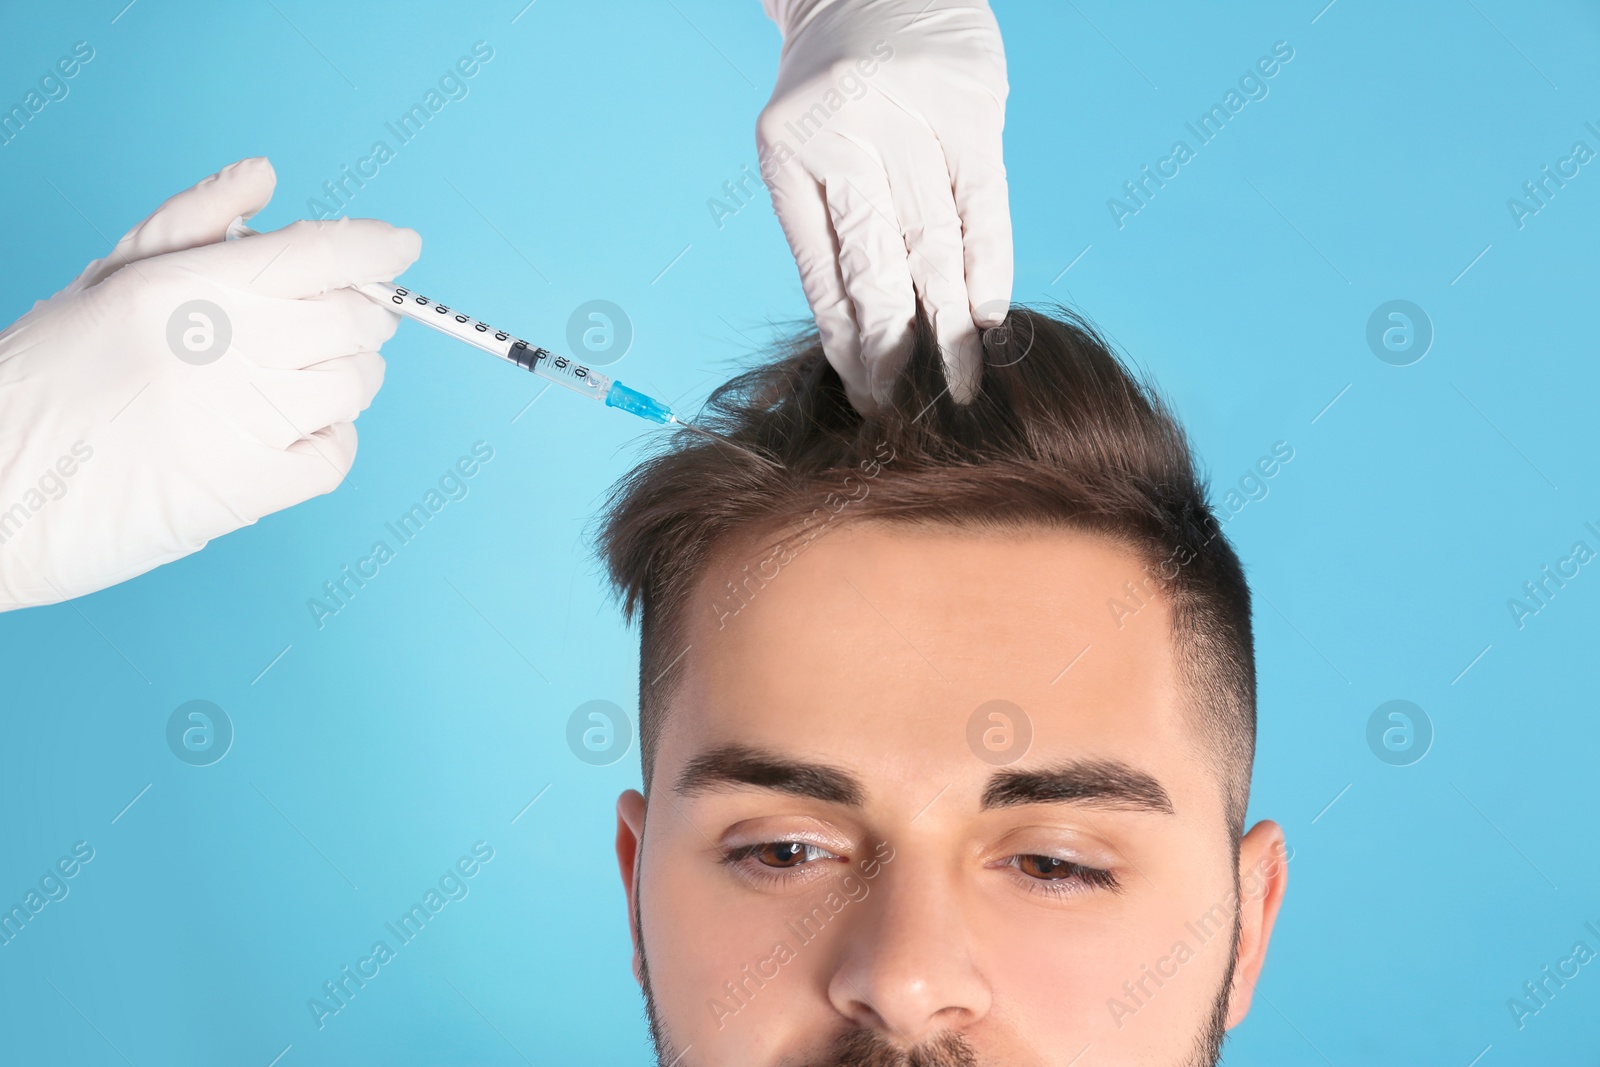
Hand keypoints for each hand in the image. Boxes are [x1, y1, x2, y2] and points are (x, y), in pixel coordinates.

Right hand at [0, 157, 420, 610]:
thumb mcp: (103, 283)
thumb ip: (190, 224)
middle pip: (353, 319)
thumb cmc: (40, 384)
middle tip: (345, 322)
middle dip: (364, 316)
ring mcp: (244, 421)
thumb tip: (261, 177)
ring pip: (355, 385)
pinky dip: (330, 442)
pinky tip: (291, 434)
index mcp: (188, 287)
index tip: (399, 247)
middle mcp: (225, 348)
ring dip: (347, 377)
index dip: (376, 246)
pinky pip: (336, 456)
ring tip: (300, 380)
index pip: (321, 250)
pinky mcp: (250, 489)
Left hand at [757, 0, 1011, 412]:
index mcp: (788, 155)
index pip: (822, 274)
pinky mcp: (972, 112)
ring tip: (958, 388)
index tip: (866, 400)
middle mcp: (844, 136)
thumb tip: (861, 343)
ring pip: (933, 246)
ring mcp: (911, 121)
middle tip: (907, 411)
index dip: (846, 346)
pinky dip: (989, 265)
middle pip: (876, 267)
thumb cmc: (840, 86)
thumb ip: (832, 229)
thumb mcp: (808, 146)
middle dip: (893, 350)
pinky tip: (987, 320)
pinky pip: (985, 206)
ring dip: (947, 326)